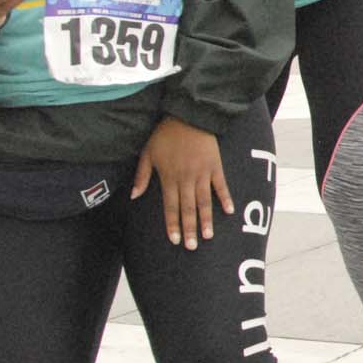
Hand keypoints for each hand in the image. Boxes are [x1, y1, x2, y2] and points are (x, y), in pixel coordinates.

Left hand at [131, 117, 231, 249]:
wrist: (188, 116)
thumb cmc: (165, 135)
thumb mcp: (147, 153)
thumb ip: (141, 176)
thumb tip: (134, 197)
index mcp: (169, 178)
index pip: (170, 206)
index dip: (172, 224)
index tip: (174, 240)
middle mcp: (186, 179)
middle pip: (188, 208)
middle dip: (189, 229)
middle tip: (192, 246)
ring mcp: (202, 173)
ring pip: (204, 201)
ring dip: (206, 219)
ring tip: (208, 235)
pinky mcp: (215, 166)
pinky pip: (221, 185)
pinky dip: (225, 198)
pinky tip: (229, 211)